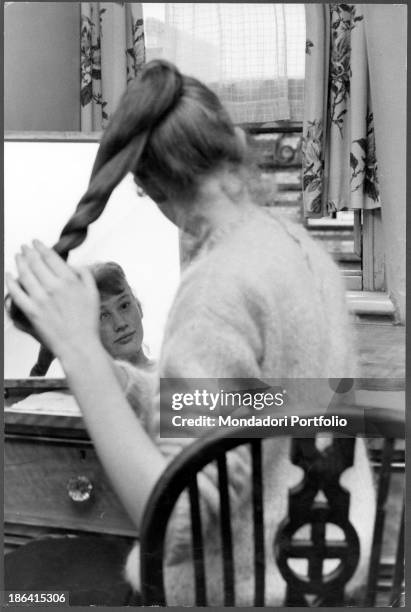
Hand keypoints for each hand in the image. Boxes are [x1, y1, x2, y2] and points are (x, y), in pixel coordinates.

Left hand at [6, 240, 100, 360]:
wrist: (79, 345)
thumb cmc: (88, 322)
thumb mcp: (94, 293)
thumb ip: (85, 275)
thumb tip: (74, 265)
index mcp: (70, 280)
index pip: (51, 257)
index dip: (41, 247)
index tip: (37, 242)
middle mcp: (54, 287)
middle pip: (35, 262)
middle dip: (28, 251)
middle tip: (25, 247)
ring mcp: (41, 299)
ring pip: (25, 274)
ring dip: (19, 262)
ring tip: (18, 257)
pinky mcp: (31, 311)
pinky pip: (16, 292)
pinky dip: (10, 281)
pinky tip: (8, 276)